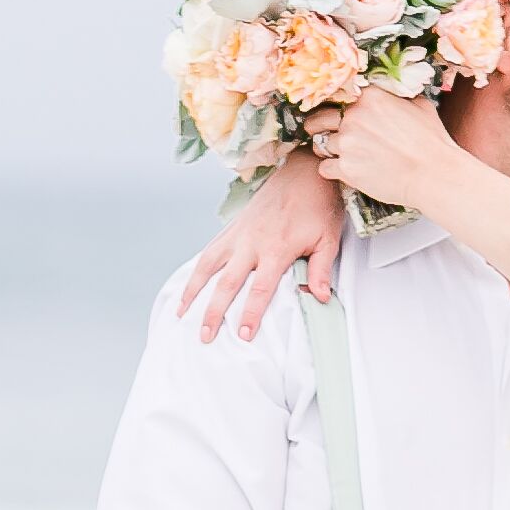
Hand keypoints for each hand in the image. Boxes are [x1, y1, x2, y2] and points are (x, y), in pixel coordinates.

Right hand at [176, 153, 345, 343]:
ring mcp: (237, 234)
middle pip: (226, 283)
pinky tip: (188, 288)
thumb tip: (319, 297)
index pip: (261, 289)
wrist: (302, 172)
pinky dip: (195, 271)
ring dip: (193, 291)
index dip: (251, 313)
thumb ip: (321, 269)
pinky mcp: (232, 228)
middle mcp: (251, 242)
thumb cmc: (317, 206)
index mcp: (276, 249)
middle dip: (213, 312)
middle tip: (204, 336)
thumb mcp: (328, 238)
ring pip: (207, 266)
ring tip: (181, 314)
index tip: (242, 335)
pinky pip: (208, 252)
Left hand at [313, 88, 455, 210]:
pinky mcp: (345, 168)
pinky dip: (331, 170)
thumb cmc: (431, 140)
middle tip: (318, 132)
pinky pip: (324, 168)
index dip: (334, 106)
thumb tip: (394, 96)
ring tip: (338, 155)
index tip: (333, 113)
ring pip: (321, 144)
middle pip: (320, 119)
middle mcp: (353, 116)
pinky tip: (342, 171)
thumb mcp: (419, 106)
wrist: (432, 174)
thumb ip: (397, 98)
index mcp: (369, 96)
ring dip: (327, 150)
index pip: (339, 96)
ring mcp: (347, 143)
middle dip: (317, 125)